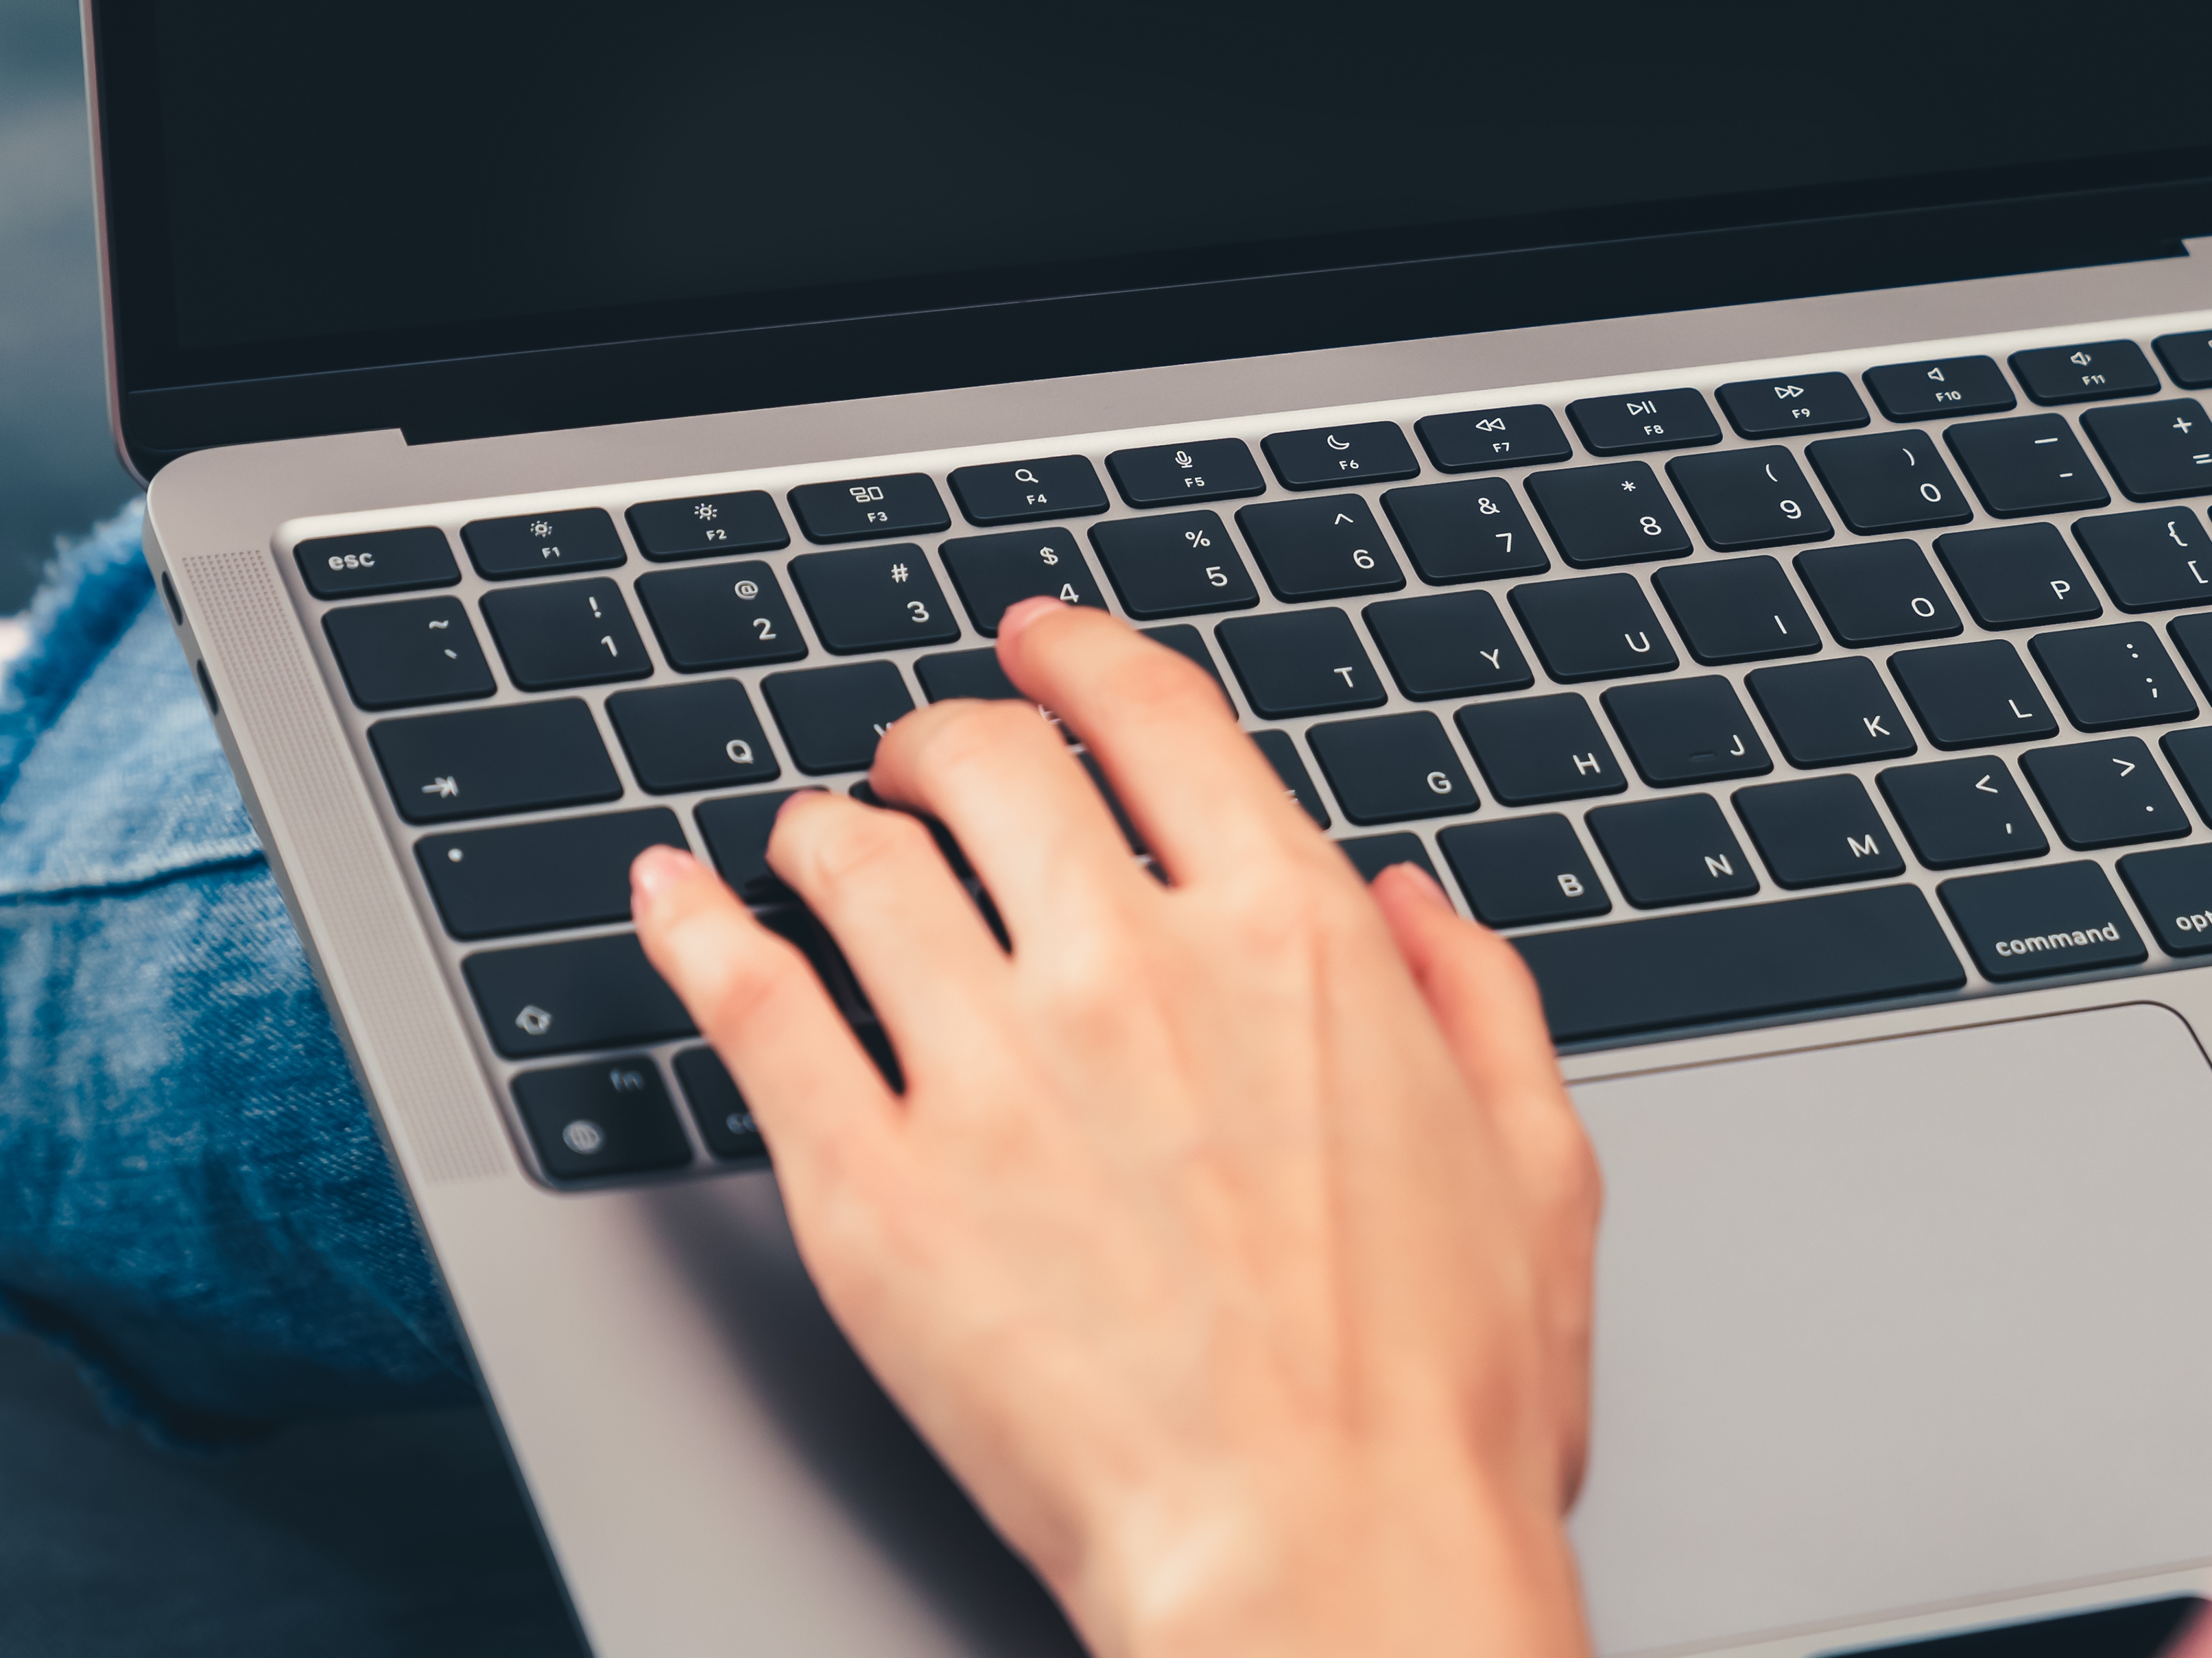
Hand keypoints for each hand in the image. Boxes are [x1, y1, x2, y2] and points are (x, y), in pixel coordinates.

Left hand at [629, 598, 1601, 1657]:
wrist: (1325, 1567)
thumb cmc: (1436, 1415)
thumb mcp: (1534, 1173)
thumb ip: (1481, 1006)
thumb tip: (1415, 908)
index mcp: (1290, 944)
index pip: (1151, 719)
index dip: (1076, 656)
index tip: (1037, 645)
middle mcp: (1131, 971)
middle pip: (989, 762)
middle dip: (942, 739)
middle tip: (917, 761)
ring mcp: (990, 1073)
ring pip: (857, 865)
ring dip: (824, 827)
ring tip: (810, 841)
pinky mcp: (874, 1187)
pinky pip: (749, 1005)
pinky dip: (698, 926)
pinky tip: (677, 900)